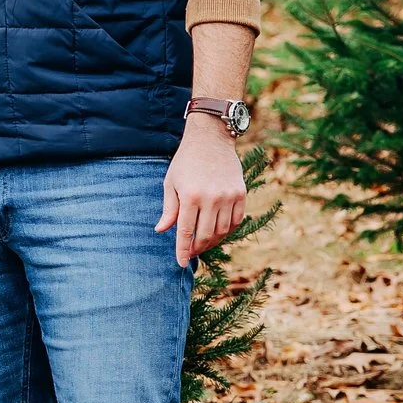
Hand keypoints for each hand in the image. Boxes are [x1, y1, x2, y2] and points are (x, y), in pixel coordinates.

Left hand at [157, 115, 247, 268]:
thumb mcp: (171, 182)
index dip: (182, 250)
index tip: (181, 263)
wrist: (211, 139)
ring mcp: (228, 196)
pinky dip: (227, 230)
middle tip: (191, 252)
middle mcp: (211, 198)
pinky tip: (218, 231)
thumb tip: (161, 230)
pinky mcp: (240, 194)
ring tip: (203, 242)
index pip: (185, 231)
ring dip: (212, 241)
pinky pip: (236, 221)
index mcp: (190, 196)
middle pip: (205, 235)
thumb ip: (169, 208)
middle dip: (197, 248)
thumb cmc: (186, 161)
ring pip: (222, 231)